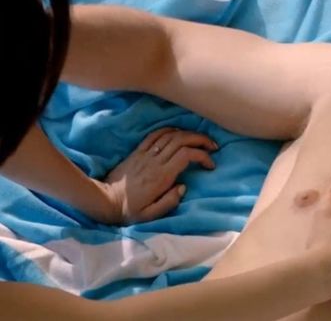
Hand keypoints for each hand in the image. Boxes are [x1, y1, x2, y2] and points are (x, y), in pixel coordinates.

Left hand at [96, 127, 218, 224]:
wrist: (104, 200)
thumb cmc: (129, 210)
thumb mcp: (150, 215)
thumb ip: (169, 202)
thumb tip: (183, 187)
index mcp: (161, 176)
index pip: (187, 155)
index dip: (203, 156)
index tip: (210, 165)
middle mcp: (155, 161)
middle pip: (182, 140)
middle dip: (200, 139)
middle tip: (212, 146)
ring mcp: (145, 154)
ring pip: (170, 135)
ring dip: (188, 134)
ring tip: (199, 140)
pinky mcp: (138, 151)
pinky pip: (155, 134)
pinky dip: (169, 130)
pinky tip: (178, 133)